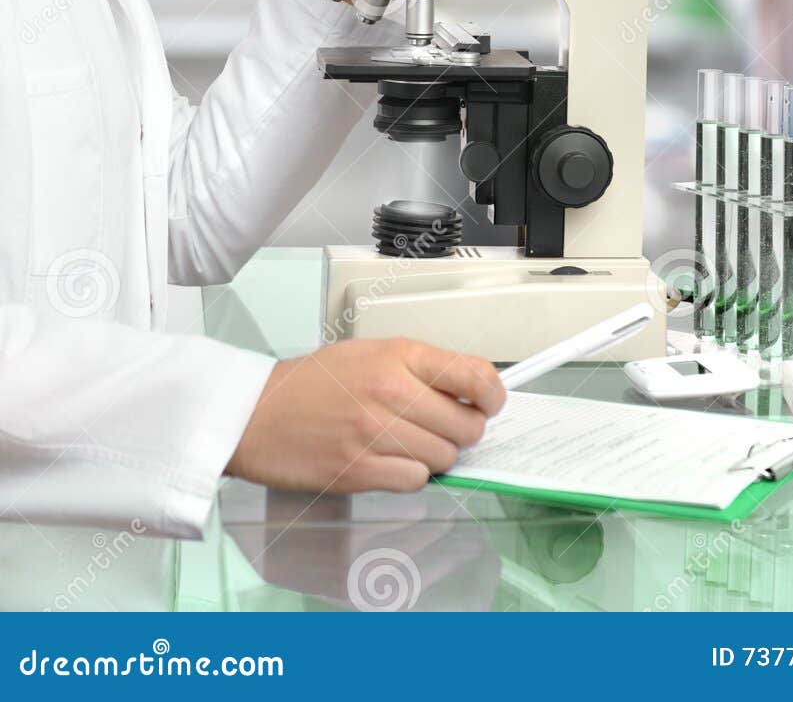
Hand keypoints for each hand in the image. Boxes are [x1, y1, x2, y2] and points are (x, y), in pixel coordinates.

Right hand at [227, 338, 504, 494]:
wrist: (257, 414)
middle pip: (467, 427)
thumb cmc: (311, 383)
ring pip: (444, 458)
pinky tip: (390, 463)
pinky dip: (410, 477)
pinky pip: (415, 482)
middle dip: (463, 432)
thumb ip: (419, 369)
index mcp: (399, 355)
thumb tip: (466, 393)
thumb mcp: (370, 353)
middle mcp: (392, 392)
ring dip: (434, 457)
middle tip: (444, 429)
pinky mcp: (360, 470)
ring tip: (408, 444)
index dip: (493, 395)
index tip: (491, 403)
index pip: (474, 375)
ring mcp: (376, 433)